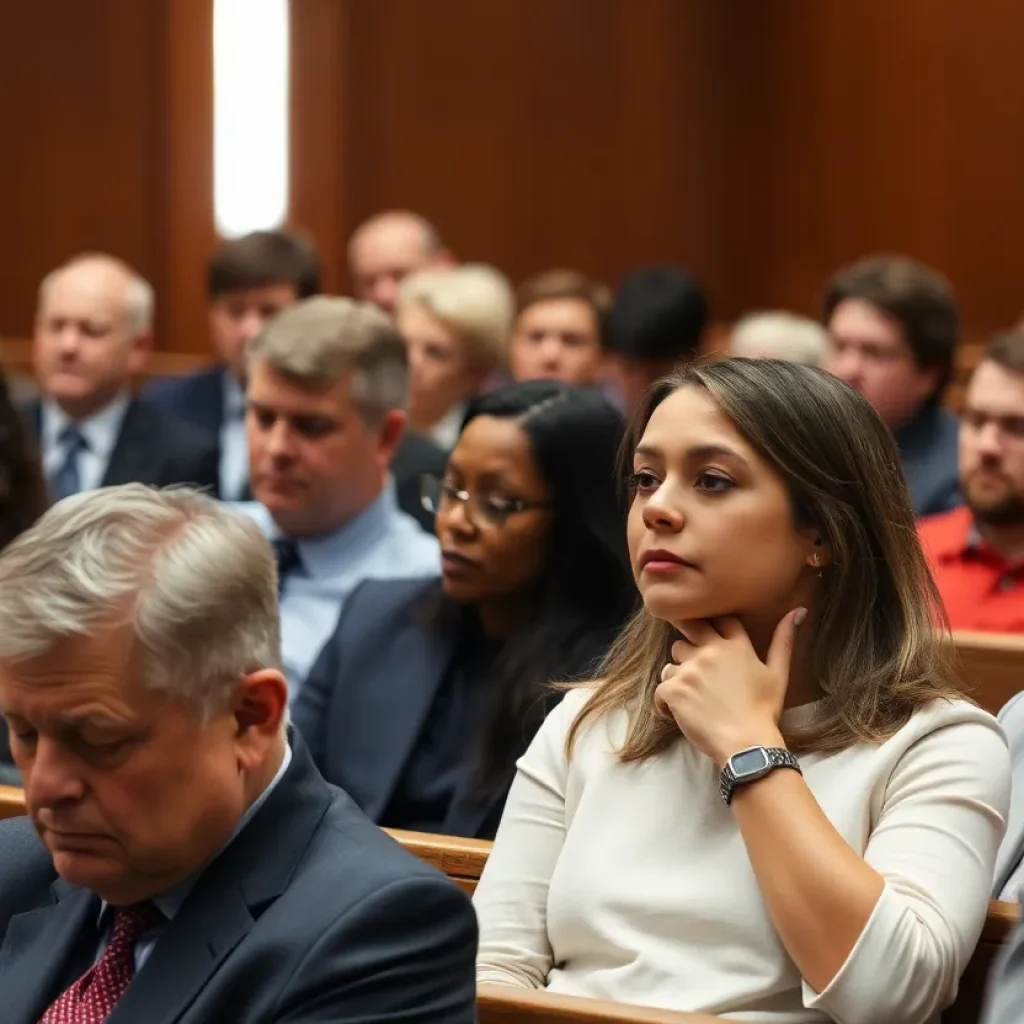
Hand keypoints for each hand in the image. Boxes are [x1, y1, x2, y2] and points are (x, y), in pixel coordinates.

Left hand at [654, 610, 804, 767]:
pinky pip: (660, 688)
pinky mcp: (674, 690)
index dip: (710, 624)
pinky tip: (678, 714)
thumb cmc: (764, 712)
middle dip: (688, 644)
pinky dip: (665, 702)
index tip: (707, 637)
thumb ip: (784, 639)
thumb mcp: (778, 674)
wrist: (747, 745)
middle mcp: (710, 652)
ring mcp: (689, 670)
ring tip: (692, 698)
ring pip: (671, 662)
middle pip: (687, 631)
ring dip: (677, 677)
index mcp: (735, 645)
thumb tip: (799, 610)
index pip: (718, 618)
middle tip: (694, 669)